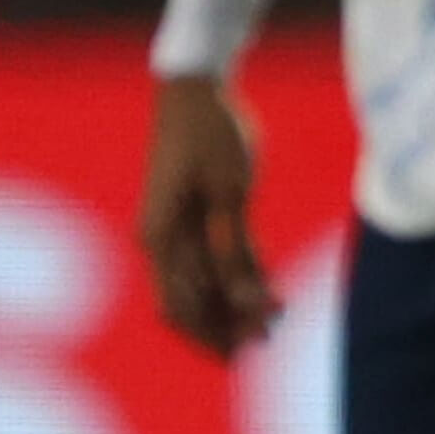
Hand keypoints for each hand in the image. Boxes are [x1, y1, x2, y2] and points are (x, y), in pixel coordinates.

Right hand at [138, 75, 276, 357]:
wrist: (197, 90)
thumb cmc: (211, 133)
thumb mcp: (229, 191)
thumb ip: (233, 247)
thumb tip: (242, 298)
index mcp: (159, 238)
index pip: (178, 307)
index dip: (212, 332)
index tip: (250, 343)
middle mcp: (162, 241)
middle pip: (190, 303)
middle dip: (226, 326)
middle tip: (267, 338)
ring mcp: (178, 231)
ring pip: (205, 286)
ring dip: (235, 306)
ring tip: (275, 319)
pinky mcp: (198, 219)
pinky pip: (216, 262)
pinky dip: (240, 279)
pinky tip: (270, 294)